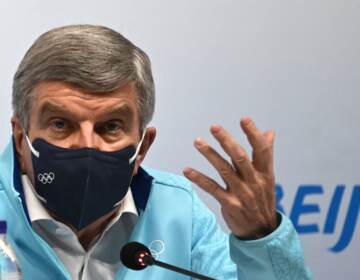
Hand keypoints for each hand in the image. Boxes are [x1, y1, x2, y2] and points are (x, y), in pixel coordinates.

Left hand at [183, 117, 276, 238]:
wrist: (262, 231)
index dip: (253, 134)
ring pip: (224, 170)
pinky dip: (199, 179)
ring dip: (210, 154)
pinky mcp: (229, 204)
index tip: (244, 119)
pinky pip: (212, 188)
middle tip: (214, 126)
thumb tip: (269, 132)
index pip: (261, 150)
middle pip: (240, 157)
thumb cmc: (263, 199)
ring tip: (198, 141)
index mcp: (265, 173)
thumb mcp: (268, 177)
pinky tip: (187, 170)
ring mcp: (241, 193)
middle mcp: (254, 181)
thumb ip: (265, 154)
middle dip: (227, 141)